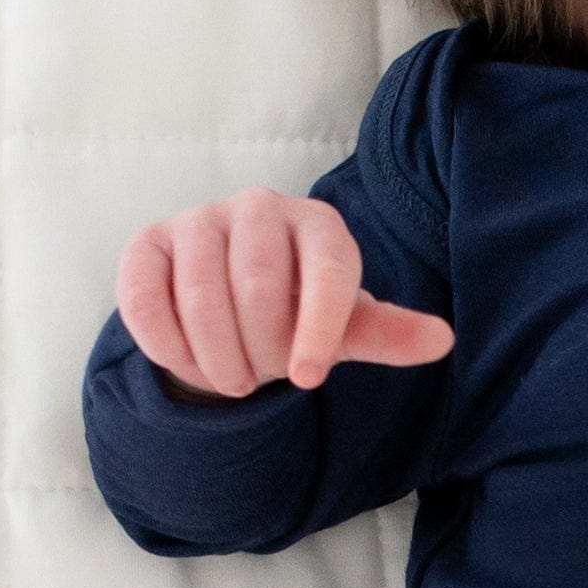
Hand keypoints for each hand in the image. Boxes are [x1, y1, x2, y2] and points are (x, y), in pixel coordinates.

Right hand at [116, 186, 453, 400]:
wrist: (233, 304)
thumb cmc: (300, 312)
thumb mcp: (345, 326)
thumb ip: (387, 332)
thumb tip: (442, 339)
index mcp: (319, 224)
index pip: (328, 273)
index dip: (318, 331)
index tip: (308, 380)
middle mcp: (259, 207)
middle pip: (257, 291)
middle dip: (262, 353)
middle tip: (265, 376)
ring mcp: (198, 220)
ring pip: (201, 300)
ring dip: (217, 359)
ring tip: (232, 376)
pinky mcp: (148, 243)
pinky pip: (146, 300)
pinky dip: (167, 347)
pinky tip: (187, 360)